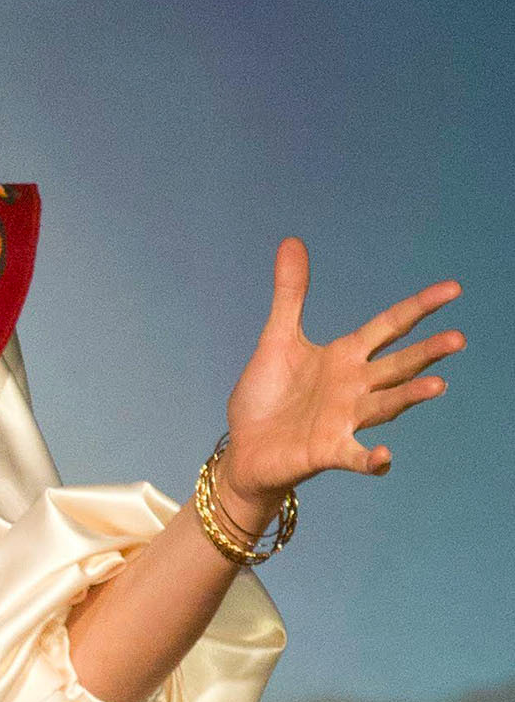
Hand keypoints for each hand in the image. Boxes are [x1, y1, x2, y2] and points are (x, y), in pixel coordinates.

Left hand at [221, 237, 463, 515]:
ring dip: (408, 397)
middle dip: (425, 353)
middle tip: (457, 339)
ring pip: (384, 406)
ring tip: (437, 385)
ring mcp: (343, 420)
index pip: (390, 326)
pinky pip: (354, 456)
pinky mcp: (326, 451)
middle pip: (397, 366)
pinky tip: (385, 458)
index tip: (453, 289)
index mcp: (345, 357)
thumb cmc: (266, 397)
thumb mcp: (278, 339)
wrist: (244, 449)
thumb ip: (290, 294)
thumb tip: (292, 241)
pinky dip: (371, 460)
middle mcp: (352, 387)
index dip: (419, 307)